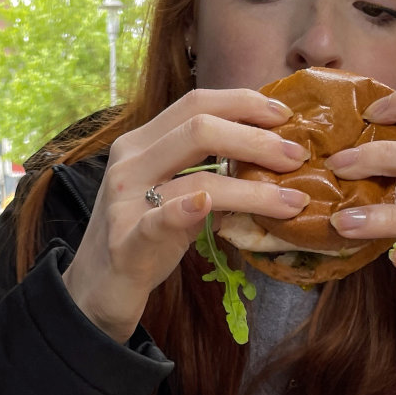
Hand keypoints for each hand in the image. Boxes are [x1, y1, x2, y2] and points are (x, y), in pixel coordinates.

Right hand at [62, 89, 311, 342]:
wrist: (96, 291)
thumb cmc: (142, 241)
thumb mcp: (173, 196)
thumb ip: (206, 173)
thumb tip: (268, 160)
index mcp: (142, 142)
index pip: (196, 103)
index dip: (244, 103)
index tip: (285, 115)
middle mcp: (129, 161)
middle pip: (200, 128)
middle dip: (257, 139)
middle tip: (299, 157)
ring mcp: (124, 201)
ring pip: (194, 177)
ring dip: (252, 188)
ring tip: (292, 199)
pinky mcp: (125, 243)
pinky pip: (156, 221)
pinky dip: (183, 211)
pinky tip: (206, 205)